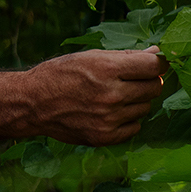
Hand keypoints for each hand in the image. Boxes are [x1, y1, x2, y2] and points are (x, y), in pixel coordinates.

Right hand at [21, 46, 168, 145]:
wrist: (33, 103)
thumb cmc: (61, 74)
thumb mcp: (90, 57)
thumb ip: (126, 56)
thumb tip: (157, 54)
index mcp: (107, 69)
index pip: (153, 66)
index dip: (157, 62)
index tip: (154, 62)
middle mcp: (111, 95)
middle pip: (155, 87)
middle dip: (148, 81)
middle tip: (130, 79)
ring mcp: (109, 118)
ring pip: (145, 107)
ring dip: (136, 100)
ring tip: (113, 96)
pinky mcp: (105, 137)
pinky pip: (135, 127)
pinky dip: (127, 119)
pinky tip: (109, 112)